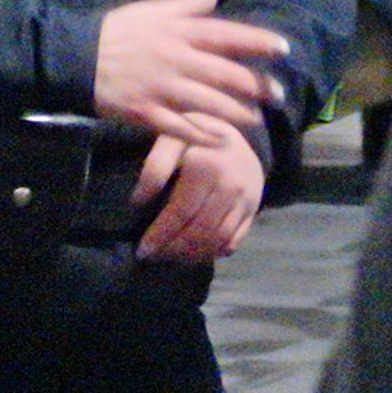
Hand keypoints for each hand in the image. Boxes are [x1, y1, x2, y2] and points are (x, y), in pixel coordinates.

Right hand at [94, 0, 286, 143]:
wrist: (77, 58)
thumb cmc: (118, 32)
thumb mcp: (153, 10)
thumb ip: (188, 4)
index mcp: (178, 33)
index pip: (226, 36)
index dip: (257, 42)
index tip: (283, 49)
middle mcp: (176, 60)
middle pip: (224, 74)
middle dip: (256, 85)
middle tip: (279, 94)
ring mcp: (162, 89)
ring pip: (208, 103)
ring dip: (236, 113)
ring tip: (256, 119)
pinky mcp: (147, 112)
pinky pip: (179, 127)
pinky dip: (201, 135)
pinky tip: (221, 140)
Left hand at [135, 119, 263, 265]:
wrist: (237, 134)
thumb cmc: (194, 135)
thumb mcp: (171, 138)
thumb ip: (154, 167)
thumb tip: (138, 202)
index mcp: (206, 167)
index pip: (180, 212)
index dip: (160, 234)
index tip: (142, 249)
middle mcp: (229, 186)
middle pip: (200, 231)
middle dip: (173, 249)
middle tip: (153, 257)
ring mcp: (245, 200)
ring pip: (218, 239)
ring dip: (192, 255)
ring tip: (170, 258)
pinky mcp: (252, 210)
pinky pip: (234, 240)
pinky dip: (213, 253)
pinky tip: (194, 255)